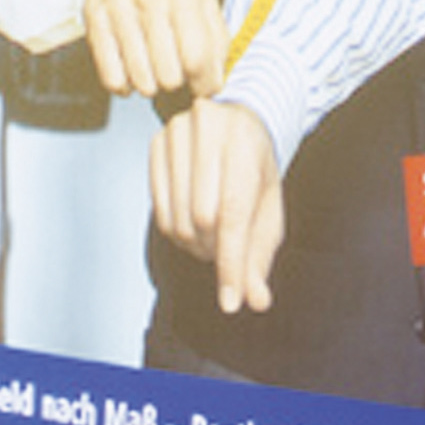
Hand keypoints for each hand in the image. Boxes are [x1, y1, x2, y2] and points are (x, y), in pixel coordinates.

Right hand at [81, 0, 225, 101]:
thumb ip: (215, 31)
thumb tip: (219, 75)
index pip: (197, 56)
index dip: (207, 83)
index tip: (208, 85)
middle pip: (169, 74)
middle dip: (181, 81)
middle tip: (181, 69)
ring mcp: (117, 11)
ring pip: (141, 80)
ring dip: (154, 83)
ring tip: (157, 65)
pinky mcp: (93, 21)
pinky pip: (111, 76)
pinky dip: (126, 83)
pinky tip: (134, 69)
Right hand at [150, 100, 289, 314]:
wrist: (237, 123)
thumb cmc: (255, 169)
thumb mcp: (269, 208)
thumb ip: (260, 255)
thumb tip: (255, 300)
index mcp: (245, 141)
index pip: (233, 214)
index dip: (231, 262)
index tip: (231, 300)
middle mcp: (209, 129)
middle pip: (203, 219)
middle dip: (215, 249)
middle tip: (225, 251)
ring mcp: (177, 133)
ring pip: (178, 219)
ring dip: (196, 244)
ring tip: (212, 235)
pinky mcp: (155, 143)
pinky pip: (159, 210)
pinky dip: (176, 231)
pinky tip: (191, 224)